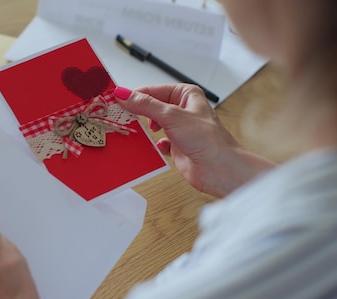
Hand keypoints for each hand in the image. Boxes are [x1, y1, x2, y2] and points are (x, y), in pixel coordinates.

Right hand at [115, 84, 274, 197]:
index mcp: (186, 95)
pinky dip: (154, 145)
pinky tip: (155, 146)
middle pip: (152, 107)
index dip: (134, 95)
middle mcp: (184, 110)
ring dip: (145, 129)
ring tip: (133, 130)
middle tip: (120, 115)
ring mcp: (180, 129)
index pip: (153, 91)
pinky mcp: (178, 147)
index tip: (116, 100)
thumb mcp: (171, 116)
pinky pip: (159, 143)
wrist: (220, 169)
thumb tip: (124, 94)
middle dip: (138, 112)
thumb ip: (145, 105)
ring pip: (154, 125)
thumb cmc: (208, 140)